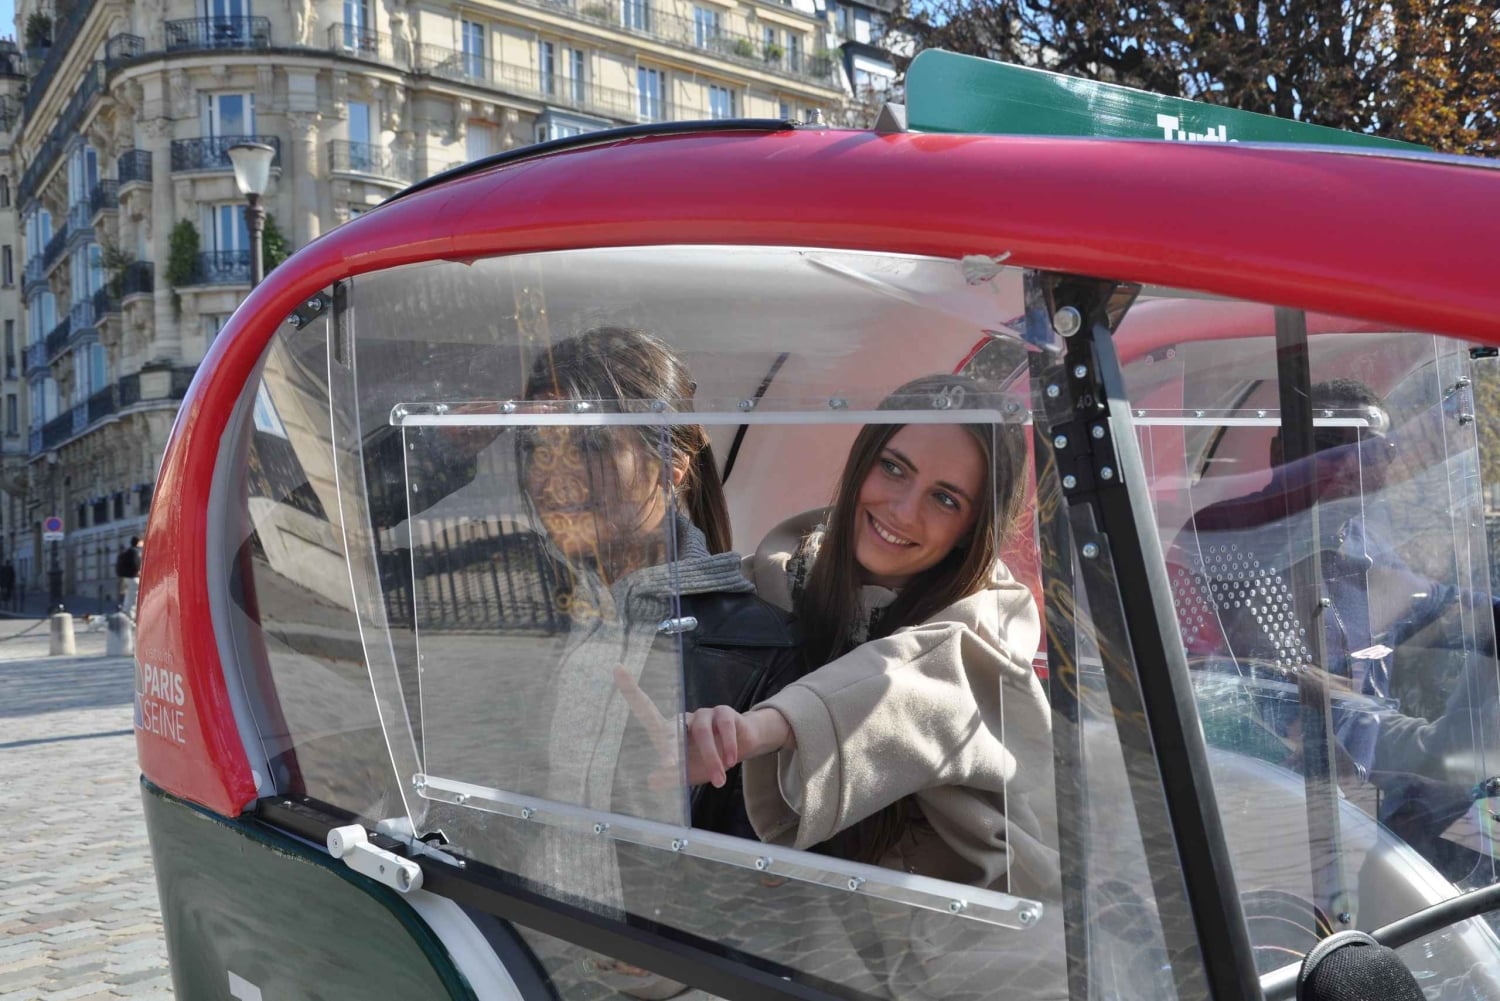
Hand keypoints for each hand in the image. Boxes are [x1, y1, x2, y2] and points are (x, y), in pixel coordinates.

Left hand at [614, 668, 792, 789]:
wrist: (739, 751)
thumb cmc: (704, 762)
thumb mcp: (687, 774)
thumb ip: (670, 778)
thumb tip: (651, 781)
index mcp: (668, 733)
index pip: (645, 710)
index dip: (631, 689)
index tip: (616, 668)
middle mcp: (683, 719)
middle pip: (672, 729)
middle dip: (672, 751)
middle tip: (671, 767)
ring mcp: (704, 713)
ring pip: (702, 733)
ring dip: (711, 759)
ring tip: (718, 780)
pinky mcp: (724, 713)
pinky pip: (724, 728)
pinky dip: (727, 746)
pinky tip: (731, 760)